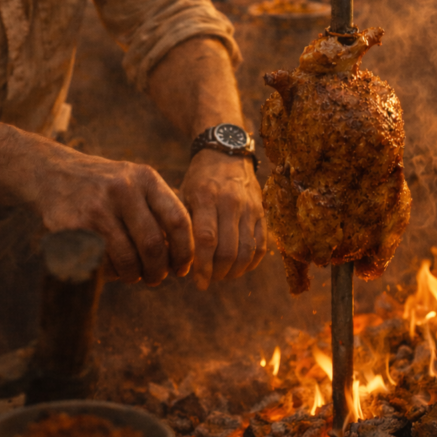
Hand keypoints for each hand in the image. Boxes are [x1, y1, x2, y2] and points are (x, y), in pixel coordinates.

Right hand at [35, 149, 193, 286]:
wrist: (54, 173)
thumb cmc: (106, 186)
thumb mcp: (135, 182)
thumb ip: (160, 209)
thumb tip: (185, 254)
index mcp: (145, 178)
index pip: (178, 221)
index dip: (184, 251)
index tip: (182, 267)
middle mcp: (122, 190)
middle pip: (153, 246)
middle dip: (158, 271)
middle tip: (156, 278)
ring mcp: (97, 208)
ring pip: (127, 260)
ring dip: (135, 276)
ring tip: (134, 275)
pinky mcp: (74, 226)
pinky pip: (102, 263)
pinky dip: (111, 273)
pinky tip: (112, 268)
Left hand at [180, 149, 264, 289]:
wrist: (227, 153)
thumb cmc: (200, 179)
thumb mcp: (184, 193)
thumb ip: (181, 223)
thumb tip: (173, 258)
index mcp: (206, 196)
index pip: (206, 239)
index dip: (203, 266)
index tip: (198, 283)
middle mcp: (231, 202)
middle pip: (228, 250)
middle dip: (218, 273)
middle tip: (209, 279)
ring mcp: (250, 207)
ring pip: (247, 252)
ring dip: (234, 271)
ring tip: (222, 275)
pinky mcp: (262, 212)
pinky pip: (261, 246)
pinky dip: (251, 263)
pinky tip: (238, 267)